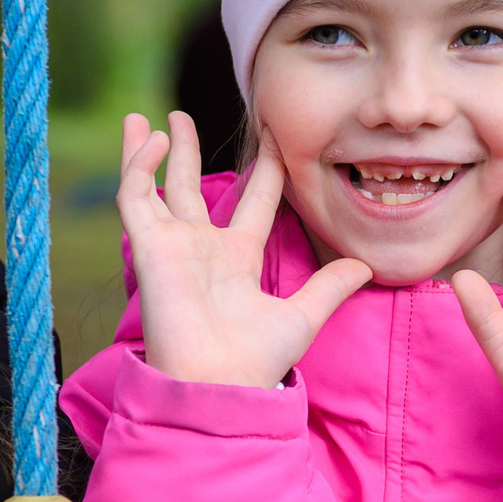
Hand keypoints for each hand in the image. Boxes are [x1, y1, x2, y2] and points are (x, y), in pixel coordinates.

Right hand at [120, 112, 371, 387]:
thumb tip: (365, 266)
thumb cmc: (255, 361)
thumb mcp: (302, 316)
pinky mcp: (149, 248)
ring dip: (149, 152)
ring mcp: (172, 247)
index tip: (272, 136)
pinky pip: (136, 198)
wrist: (218, 384)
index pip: (252, 202)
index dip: (263, 169)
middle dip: (185, 152)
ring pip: (154, 187)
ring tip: (151, 119)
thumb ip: (329, 287)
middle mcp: (202, 249)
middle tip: (181, 117)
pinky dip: (140, 167)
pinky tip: (153, 139)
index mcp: (238, 259)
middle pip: (189, 187)